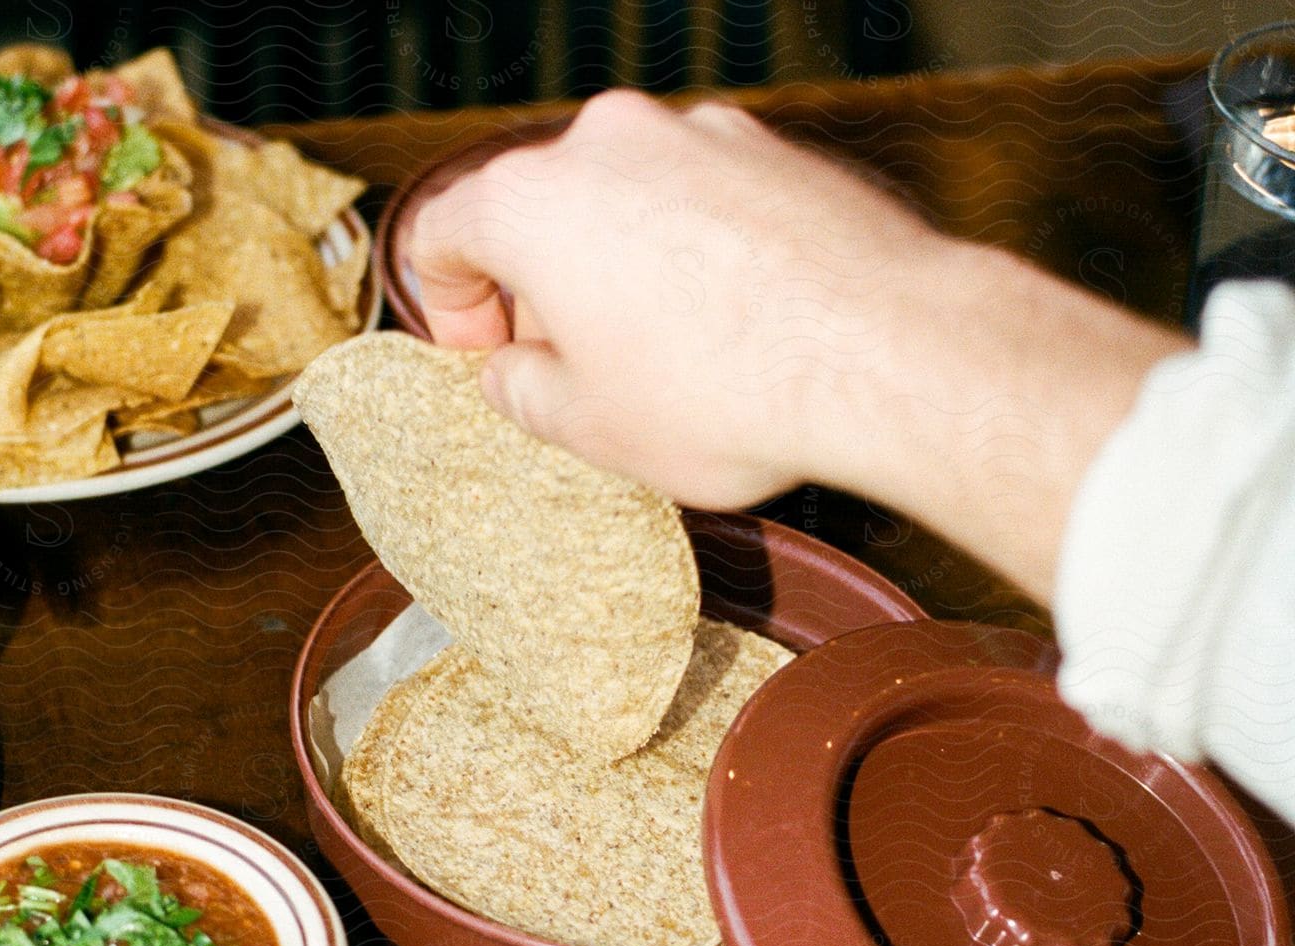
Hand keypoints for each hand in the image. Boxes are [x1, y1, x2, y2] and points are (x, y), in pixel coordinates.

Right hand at [409, 89, 1182, 595]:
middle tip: (576, 373)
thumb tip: (514, 376)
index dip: (447, 307)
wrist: (883, 355)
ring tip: (667, 362)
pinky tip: (731, 330)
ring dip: (623, 273)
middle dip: (543, 292)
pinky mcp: (771, 151)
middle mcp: (610, 143)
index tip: (488, 353)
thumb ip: (522, 395)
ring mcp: (698, 135)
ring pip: (626, 204)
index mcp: (533, 201)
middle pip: (539, 213)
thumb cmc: (730, 396)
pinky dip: (696, 255)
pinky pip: (703, 202)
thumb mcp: (591, 431)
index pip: (441, 234)